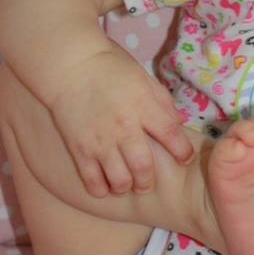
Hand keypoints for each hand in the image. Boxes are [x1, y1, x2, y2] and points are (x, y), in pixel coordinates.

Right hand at [49, 40, 192, 197]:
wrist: (70, 65)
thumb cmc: (110, 68)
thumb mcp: (143, 78)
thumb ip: (162, 102)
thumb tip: (177, 124)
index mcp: (143, 106)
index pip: (171, 136)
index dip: (183, 152)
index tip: (183, 158)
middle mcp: (124, 127)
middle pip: (144, 168)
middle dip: (149, 181)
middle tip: (147, 182)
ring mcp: (100, 141)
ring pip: (119, 180)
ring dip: (126, 186)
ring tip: (126, 183)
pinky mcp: (80, 148)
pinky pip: (92, 181)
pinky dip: (101, 190)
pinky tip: (105, 184)